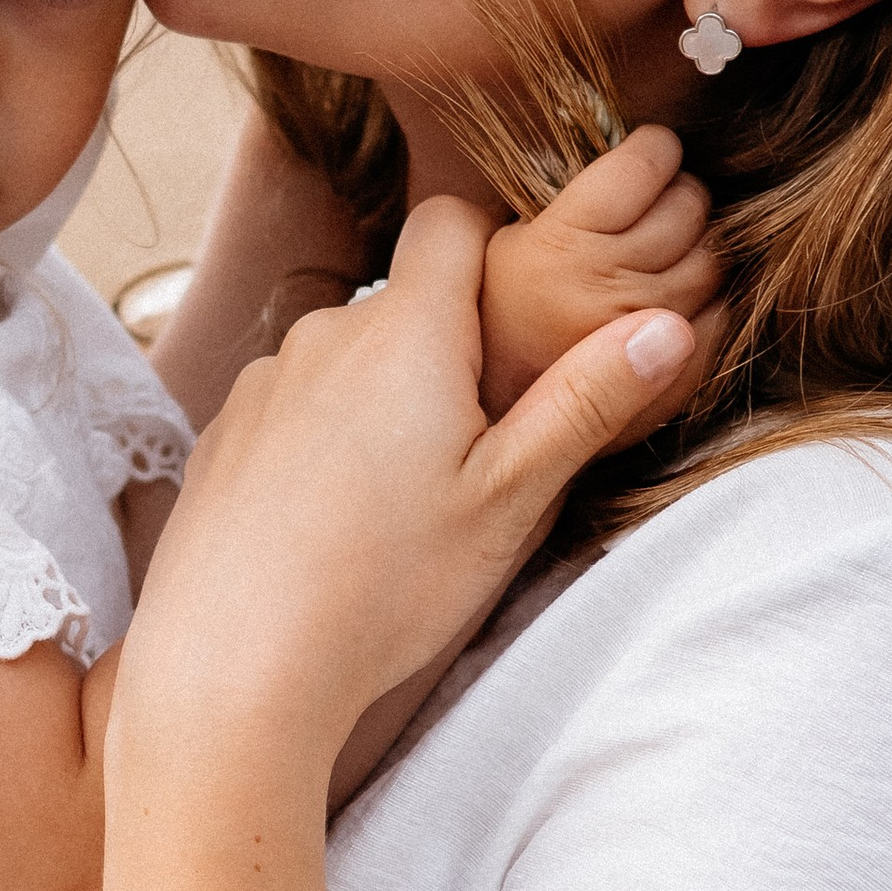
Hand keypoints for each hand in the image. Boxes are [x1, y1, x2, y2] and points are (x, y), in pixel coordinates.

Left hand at [117, 194, 699, 774]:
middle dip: (445, 354)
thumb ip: (586, 402)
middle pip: (403, 306)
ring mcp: (263, 384)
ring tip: (400, 504)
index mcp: (406, 333)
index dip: (493, 251)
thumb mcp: (511, 499)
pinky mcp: (222, 437)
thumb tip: (669, 326)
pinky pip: (291, 410)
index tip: (519, 327)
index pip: (451, 224)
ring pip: (345, 362)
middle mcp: (325, 336)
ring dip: (380, 402)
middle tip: (477, 450)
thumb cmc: (384, 586)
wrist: (234, 666)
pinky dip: (320, 445)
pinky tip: (331, 526)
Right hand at [476, 125, 722, 422]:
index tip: (651, 149)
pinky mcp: (674, 377)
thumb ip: (558, 201)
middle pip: (687, 208)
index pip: (641, 167)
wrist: (489, 420)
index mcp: (560, 248)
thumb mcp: (501, 245)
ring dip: (702, 241)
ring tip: (671, 244)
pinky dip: (713, 295)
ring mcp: (647, 334)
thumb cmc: (491, 320)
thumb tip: (622, 143)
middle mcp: (608, 287)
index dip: (654, 148)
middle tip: (663, 196)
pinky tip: (681, 293)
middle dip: (681, 190)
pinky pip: (722, 314)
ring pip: (713, 258)